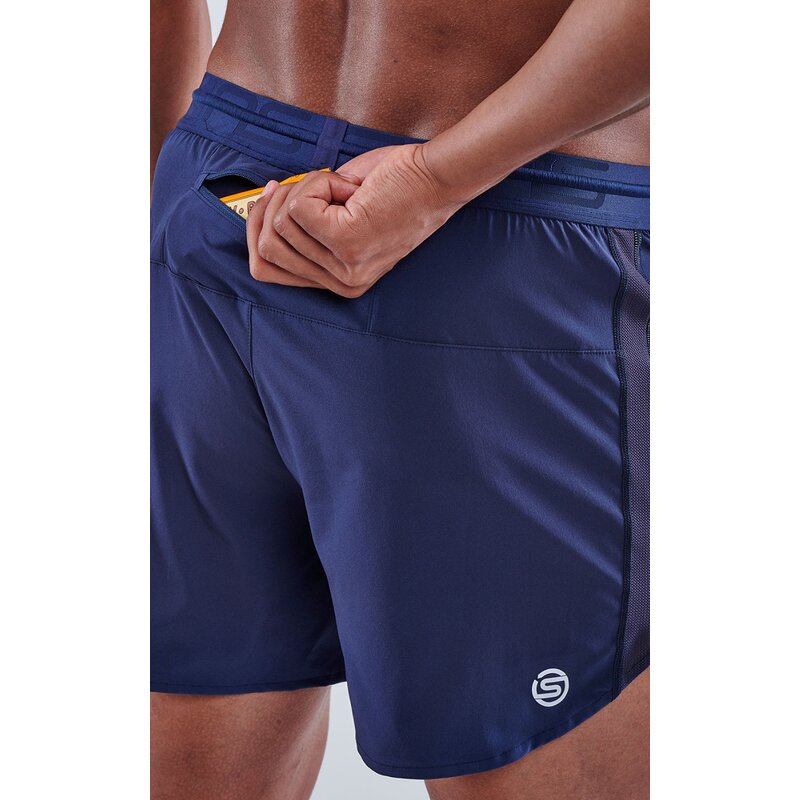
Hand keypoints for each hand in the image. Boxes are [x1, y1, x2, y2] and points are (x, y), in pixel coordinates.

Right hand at [246, 144, 464, 296]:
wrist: (438, 179)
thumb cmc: (397, 188)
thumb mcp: (343, 214)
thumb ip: (306, 226)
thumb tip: (262, 210)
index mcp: (341, 283)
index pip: (268, 270)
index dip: (257, 231)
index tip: (266, 199)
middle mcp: (342, 283)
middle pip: (266, 250)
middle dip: (274, 207)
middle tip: (305, 183)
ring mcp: (343, 266)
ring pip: (281, 223)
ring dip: (305, 190)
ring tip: (344, 187)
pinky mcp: (346, 241)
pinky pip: (299, 207)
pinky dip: (316, 183)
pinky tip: (349, 186)